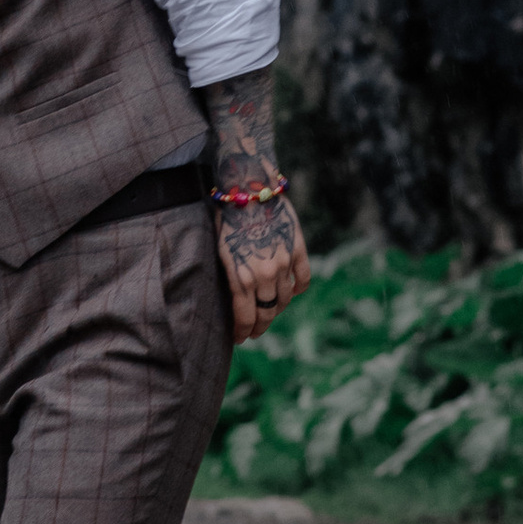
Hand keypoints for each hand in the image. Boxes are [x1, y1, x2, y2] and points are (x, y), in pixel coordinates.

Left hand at [215, 189, 310, 342]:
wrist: (247, 185)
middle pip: (266, 313)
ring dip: (277, 309)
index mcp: (240, 277)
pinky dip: (299, 288)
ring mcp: (284, 263)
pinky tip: (294, 292)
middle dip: (259, 327)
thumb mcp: (219, 250)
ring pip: (285, 299)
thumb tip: (236, 299)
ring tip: (270, 313)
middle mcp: (264, 275)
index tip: (240, 338)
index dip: (243, 332)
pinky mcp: (297, 249)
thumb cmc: (225, 216)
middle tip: (254, 332)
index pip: (245, 317)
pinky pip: (303, 279)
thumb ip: (231, 277)